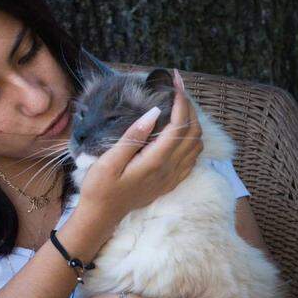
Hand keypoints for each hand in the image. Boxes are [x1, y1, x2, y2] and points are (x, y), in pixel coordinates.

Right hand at [78, 68, 203, 223]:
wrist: (103, 215)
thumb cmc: (100, 187)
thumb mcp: (109, 161)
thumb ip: (132, 137)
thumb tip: (154, 112)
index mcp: (155, 162)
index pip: (179, 125)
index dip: (180, 101)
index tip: (175, 82)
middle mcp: (170, 170)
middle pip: (193, 132)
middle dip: (189, 106)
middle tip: (177, 86)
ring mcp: (173, 177)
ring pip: (197, 144)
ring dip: (193, 121)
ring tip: (179, 103)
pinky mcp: (171, 182)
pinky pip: (192, 157)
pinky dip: (192, 138)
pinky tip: (180, 129)